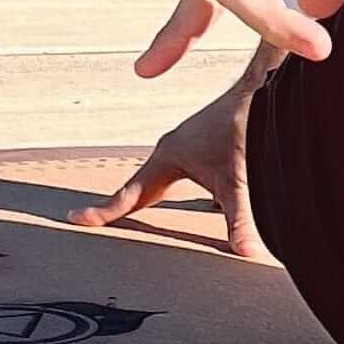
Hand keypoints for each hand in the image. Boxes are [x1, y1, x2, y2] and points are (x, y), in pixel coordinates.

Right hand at [73, 62, 270, 259]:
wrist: (267, 89)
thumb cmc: (246, 124)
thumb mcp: (239, 180)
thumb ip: (240, 221)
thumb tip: (244, 254)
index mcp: (168, 156)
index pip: (131, 193)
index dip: (104, 210)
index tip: (76, 219)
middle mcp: (174, 151)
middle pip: (141, 187)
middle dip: (123, 207)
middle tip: (96, 221)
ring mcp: (192, 149)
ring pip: (167, 182)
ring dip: (156, 199)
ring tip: (140, 219)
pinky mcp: (212, 151)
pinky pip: (192, 179)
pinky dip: (190, 194)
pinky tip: (205, 209)